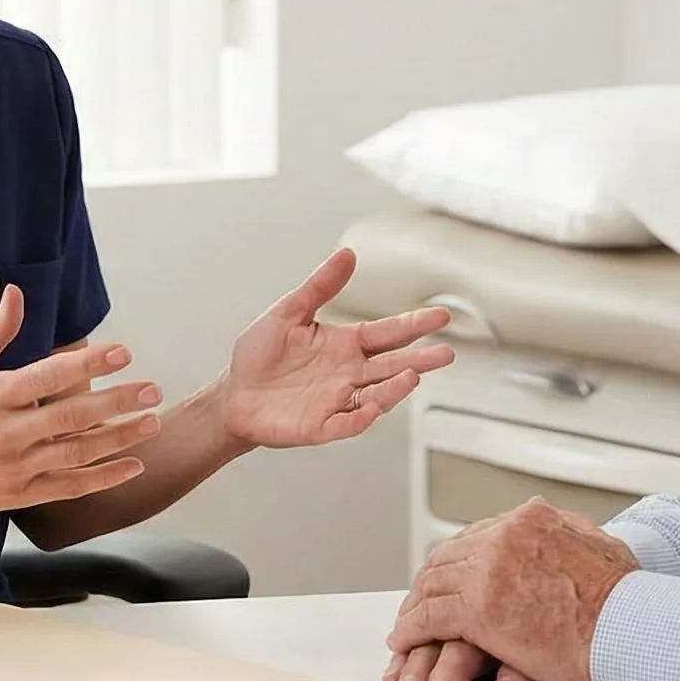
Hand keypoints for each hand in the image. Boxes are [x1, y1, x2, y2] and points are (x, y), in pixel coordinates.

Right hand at [0, 287, 165, 521]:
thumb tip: (15, 294)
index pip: (49, 376)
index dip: (89, 363)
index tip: (122, 352)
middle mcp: (6, 433)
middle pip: (73, 416)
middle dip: (118, 402)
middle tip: (152, 390)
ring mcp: (15, 468)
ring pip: (78, 453)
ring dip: (120, 438)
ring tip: (152, 422)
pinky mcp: (18, 495)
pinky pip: (68, 487)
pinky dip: (103, 479)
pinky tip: (132, 466)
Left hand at [221, 248, 455, 448]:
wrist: (233, 395)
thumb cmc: (260, 355)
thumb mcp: (288, 312)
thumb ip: (320, 287)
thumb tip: (347, 254)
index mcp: (345, 344)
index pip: (387, 333)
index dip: (414, 325)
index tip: (441, 316)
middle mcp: (349, 373)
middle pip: (392, 365)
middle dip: (420, 360)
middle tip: (446, 354)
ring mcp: (338, 401)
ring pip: (377, 394)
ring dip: (396, 387)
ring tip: (414, 375)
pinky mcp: (321, 425)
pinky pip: (347, 423)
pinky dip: (362, 417)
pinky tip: (375, 406)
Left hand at [386, 499, 639, 680]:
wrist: (633, 628)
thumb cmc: (629, 603)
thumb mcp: (600, 549)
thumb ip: (571, 537)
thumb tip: (562, 531)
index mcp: (532, 519)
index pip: (477, 537)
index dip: (456, 564)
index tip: (446, 581)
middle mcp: (504, 535)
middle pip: (447, 558)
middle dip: (428, 586)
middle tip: (415, 608)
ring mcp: (488, 569)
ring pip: (431, 586)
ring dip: (414, 611)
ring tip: (404, 632)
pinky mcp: (478, 609)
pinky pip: (428, 619)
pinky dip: (410, 633)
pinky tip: (404, 645)